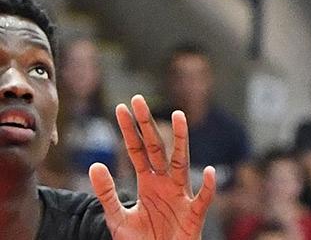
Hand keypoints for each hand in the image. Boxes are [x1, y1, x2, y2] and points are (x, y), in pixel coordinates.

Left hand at [89, 95, 216, 239]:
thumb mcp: (118, 219)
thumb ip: (107, 193)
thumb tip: (95, 165)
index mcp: (148, 183)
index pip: (137, 150)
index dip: (129, 130)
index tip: (121, 107)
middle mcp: (165, 183)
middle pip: (157, 147)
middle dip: (147, 124)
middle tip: (138, 99)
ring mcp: (181, 195)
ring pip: (182, 162)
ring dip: (181, 139)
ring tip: (178, 116)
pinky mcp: (193, 214)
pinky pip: (202, 198)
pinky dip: (206, 186)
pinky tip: (207, 171)